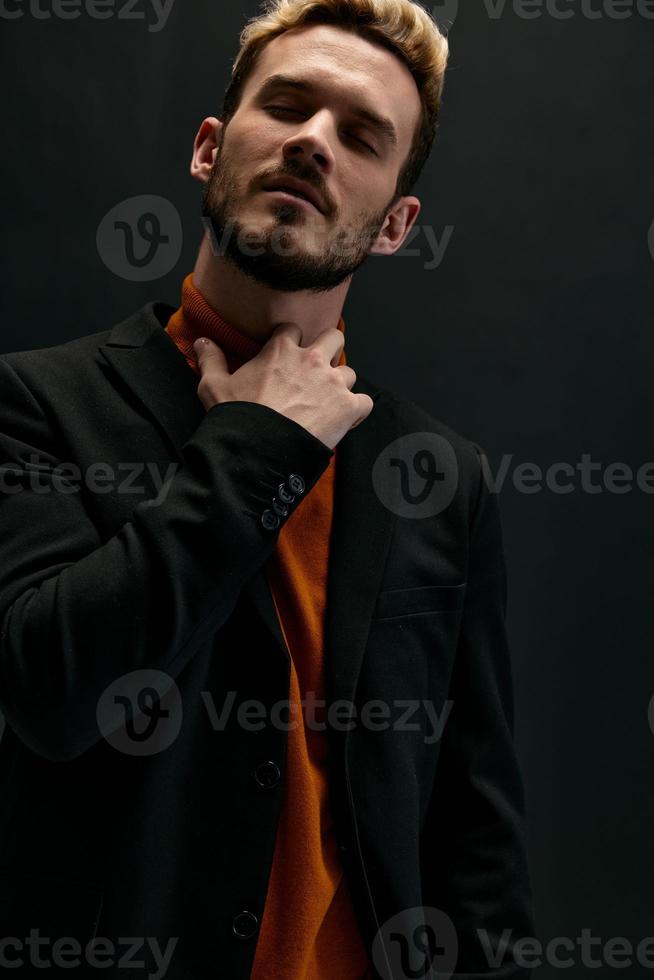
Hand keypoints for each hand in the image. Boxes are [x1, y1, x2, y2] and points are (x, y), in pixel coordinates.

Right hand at [193, 323, 373, 449]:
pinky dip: (357, 411)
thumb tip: (202, 341)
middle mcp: (311, 360)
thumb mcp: (214, 386)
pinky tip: (345, 421)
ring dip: (341, 385)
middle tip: (319, 370)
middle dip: (329, 350)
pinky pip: (365, 402)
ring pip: (349, 372)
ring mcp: (333, 383)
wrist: (259, 450)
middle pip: (334, 337)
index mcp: (280, 351)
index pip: (293, 329)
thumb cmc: (237, 418)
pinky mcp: (348, 407)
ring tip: (328, 403)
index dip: (292, 341)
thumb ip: (211, 360)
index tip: (289, 355)